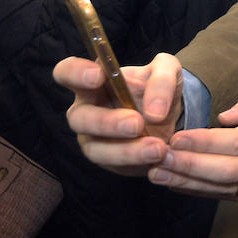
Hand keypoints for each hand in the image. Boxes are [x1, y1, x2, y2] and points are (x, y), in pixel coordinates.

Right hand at [53, 51, 184, 174]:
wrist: (171, 117)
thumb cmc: (159, 88)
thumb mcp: (169, 72)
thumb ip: (163, 79)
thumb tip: (154, 111)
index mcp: (93, 80)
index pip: (66, 72)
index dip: (75, 73)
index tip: (98, 76)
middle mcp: (86, 109)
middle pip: (78, 117)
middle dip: (107, 122)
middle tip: (137, 123)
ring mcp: (93, 138)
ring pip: (95, 149)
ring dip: (125, 150)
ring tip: (157, 148)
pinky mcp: (109, 160)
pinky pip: (115, 166)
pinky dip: (137, 162)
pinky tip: (158, 157)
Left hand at [148, 91, 237, 203]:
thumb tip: (223, 116)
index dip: (206, 142)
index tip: (177, 138)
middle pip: (225, 170)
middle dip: (188, 165)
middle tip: (157, 157)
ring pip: (221, 188)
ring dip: (186, 182)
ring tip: (157, 174)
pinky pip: (223, 197)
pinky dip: (197, 191)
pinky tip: (174, 184)